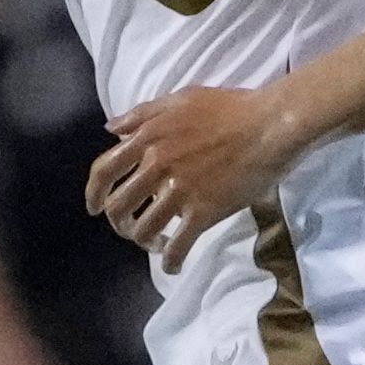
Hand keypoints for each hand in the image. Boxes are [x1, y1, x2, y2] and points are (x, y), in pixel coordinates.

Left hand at [86, 84, 309, 270]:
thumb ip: (142, 114)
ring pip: (143, 229)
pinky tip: (174, 264)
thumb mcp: (180, 99)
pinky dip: (171, 260)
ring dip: (144, 242)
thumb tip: (111, 129)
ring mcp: (179, 190)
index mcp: (148, 137)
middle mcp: (156, 165)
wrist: (270, 125)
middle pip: (119, 206)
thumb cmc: (231, 107)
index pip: (104, 170)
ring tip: (156, 244)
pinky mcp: (203, 210)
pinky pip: (178, 245)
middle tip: (129, 230)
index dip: (94, 193)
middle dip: (119, 224)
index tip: (94, 208)